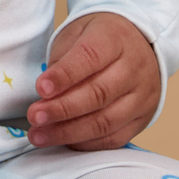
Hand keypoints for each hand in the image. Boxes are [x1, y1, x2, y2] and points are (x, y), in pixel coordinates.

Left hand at [28, 12, 159, 149]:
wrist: (136, 46)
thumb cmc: (98, 40)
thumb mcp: (77, 35)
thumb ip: (62, 62)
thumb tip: (45, 95)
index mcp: (115, 38)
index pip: (90, 57)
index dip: (64, 75)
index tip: (40, 89)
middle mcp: (134, 67)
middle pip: (98, 94)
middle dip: (62, 109)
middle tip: (34, 117)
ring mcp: (142, 95)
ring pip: (106, 121)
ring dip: (69, 132)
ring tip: (40, 135)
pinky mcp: (143, 118)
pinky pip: (114, 138)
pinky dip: (86, 143)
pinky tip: (64, 141)